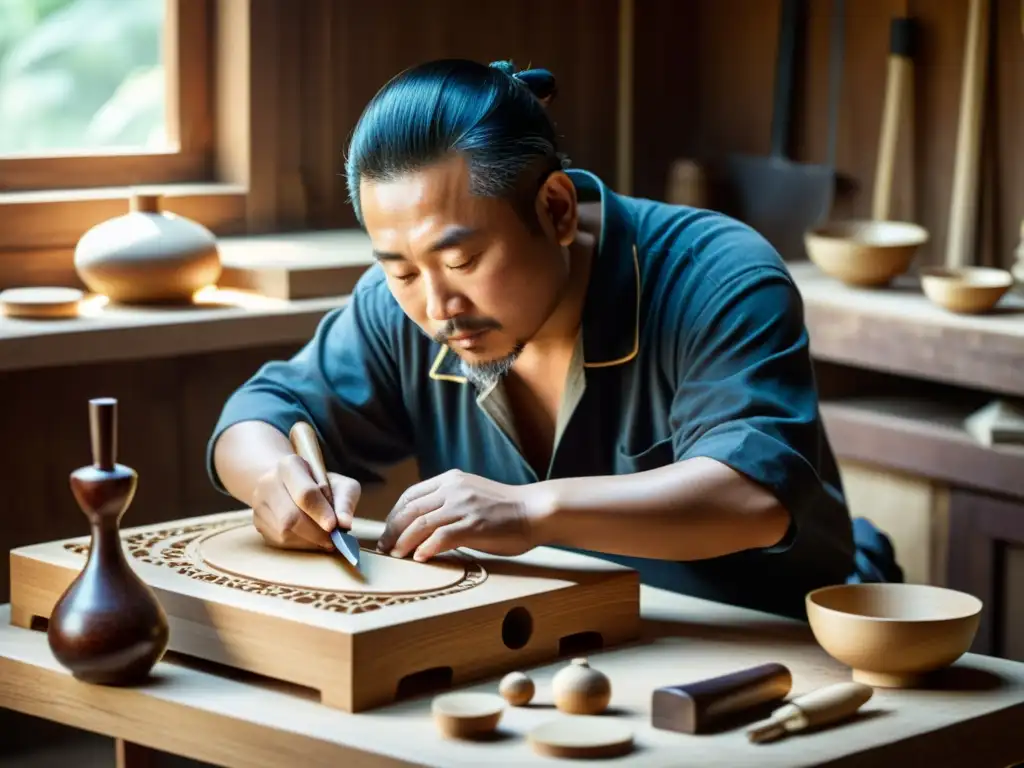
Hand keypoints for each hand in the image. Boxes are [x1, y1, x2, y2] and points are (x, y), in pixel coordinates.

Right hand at [251, 454, 360, 550]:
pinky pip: (279, 541)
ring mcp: (259, 504)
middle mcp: (268, 483)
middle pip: (291, 517)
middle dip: (316, 533)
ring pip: (284, 532)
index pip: (305, 493)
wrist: (287, 483)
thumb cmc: (319, 484)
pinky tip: (311, 540)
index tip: (335, 526)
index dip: (321, 512)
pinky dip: (300, 545)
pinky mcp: (258, 522)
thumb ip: (344, 501)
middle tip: (334, 540)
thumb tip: (345, 524)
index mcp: (290, 466)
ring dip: (309, 541)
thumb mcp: (339, 484)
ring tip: (325, 540)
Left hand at [377, 469, 545, 561]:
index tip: (388, 531)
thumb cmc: (506, 508)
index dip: (394, 514)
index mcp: (451, 479)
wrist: (535, 510)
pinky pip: (440, 537)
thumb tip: (424, 523)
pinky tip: (420, 558)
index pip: (411, 495)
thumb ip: (449, 502)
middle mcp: (454, 489)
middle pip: (410, 509)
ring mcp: (463, 507)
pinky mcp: (473, 525)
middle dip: (393, 530)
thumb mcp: (472, 494)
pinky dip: (426, 549)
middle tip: (385, 547)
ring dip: (404, 542)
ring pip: (420, 523)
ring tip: (397, 555)